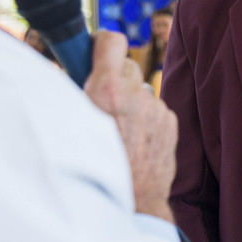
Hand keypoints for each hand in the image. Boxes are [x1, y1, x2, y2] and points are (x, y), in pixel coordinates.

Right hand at [84, 31, 176, 221]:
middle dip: (113, 77)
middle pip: (126, 66)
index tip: (95, 48)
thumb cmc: (93, 165)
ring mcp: (157, 108)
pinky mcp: (170, 122)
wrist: (130, 200)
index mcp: (107, 90)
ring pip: (139, 91)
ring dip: (129, 101)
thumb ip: (76, 91)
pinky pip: (153, 109)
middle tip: (99, 97)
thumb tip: (73, 70)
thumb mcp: (71, 123)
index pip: (112, 41)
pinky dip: (143, 118)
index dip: (102, 42)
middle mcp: (136, 95)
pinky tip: (133, 140)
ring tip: (116, 129)